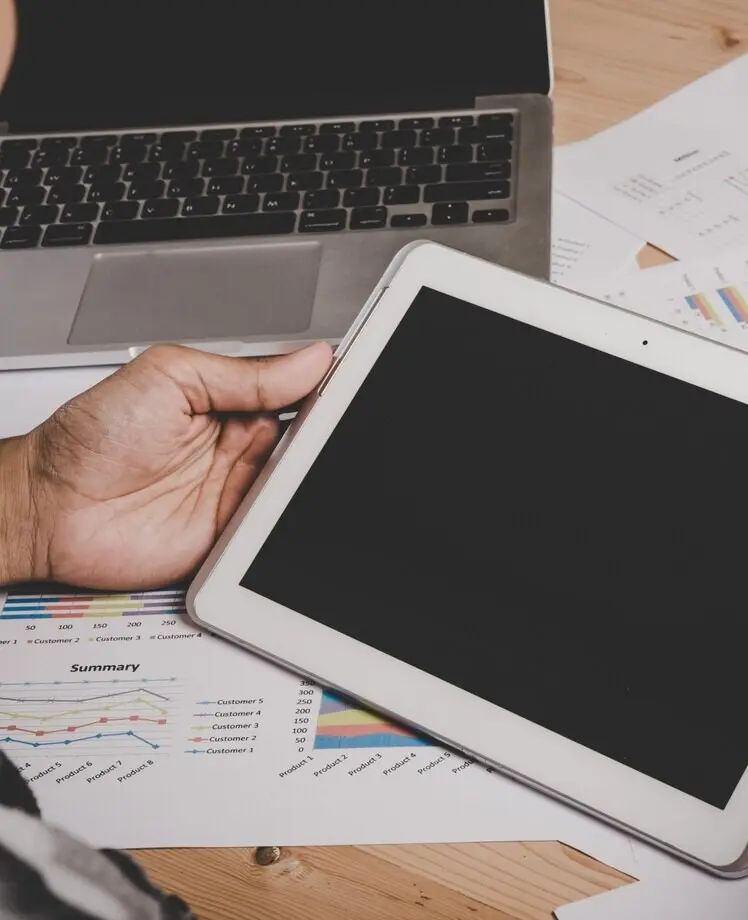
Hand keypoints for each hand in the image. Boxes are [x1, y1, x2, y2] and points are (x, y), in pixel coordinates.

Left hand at [0, 343, 331, 589]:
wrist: (47, 510)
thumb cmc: (89, 439)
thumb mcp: (169, 378)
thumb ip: (245, 374)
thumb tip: (312, 359)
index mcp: (232, 403)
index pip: (298, 391)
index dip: (328, 387)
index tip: (357, 380)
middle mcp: (242, 448)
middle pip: (312, 438)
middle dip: (333, 431)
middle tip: (346, 424)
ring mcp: (241, 493)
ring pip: (303, 483)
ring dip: (314, 476)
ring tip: (317, 462)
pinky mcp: (236, 539)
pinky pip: (280, 529)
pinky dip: (293, 521)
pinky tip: (296, 504)